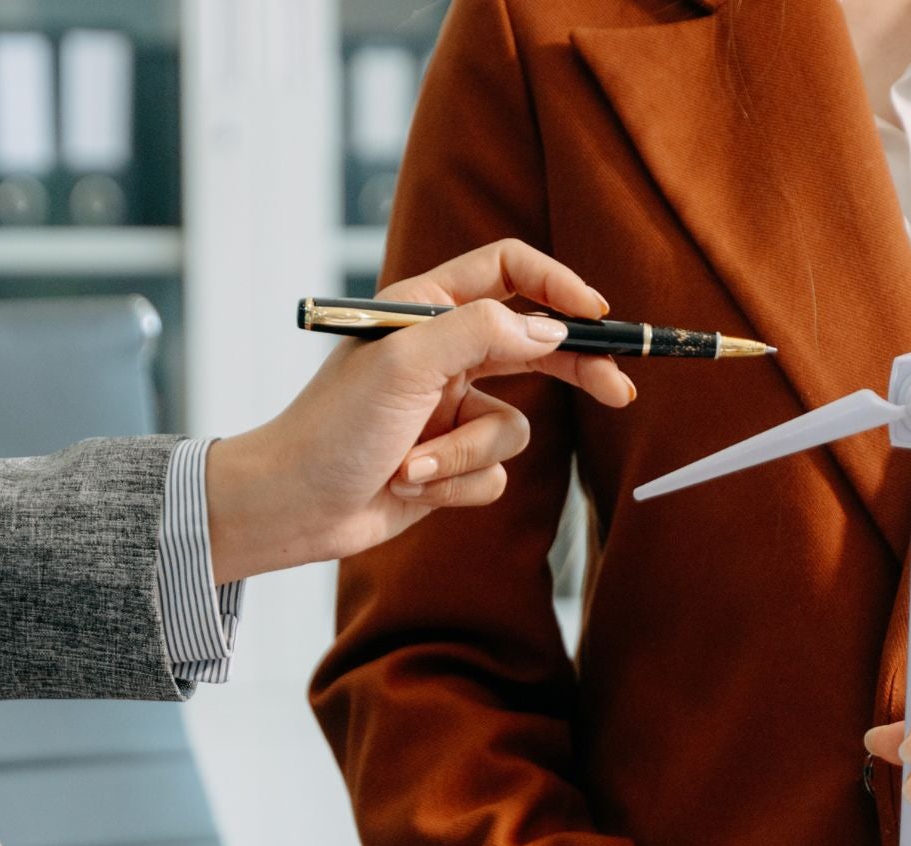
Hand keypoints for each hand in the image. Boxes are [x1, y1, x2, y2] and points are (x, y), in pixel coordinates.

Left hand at [205, 239, 634, 583]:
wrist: (294, 509)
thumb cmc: (333, 429)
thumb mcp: (407, 362)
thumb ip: (484, 332)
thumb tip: (550, 329)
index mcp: (426, 309)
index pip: (510, 272)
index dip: (557, 287)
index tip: (596, 314)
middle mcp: (441, 355)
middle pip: (534, 347)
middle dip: (573, 370)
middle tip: (617, 389)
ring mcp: (447, 412)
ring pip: (511, 428)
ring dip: (465, 455)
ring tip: (412, 467)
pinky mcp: (447, 464)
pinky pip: (491, 474)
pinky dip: (456, 486)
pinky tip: (409, 488)